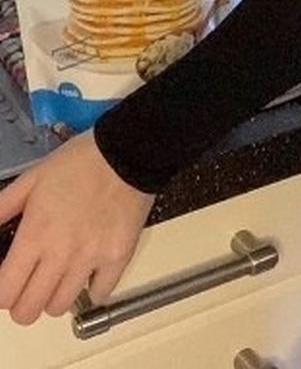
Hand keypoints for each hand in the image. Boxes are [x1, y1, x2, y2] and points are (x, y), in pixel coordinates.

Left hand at [0, 130, 154, 324]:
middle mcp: (61, 253)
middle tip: (29, 284)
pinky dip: (91, 289)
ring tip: (58, 276)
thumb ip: (2, 207)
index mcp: (36, 234)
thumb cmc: (79, 162)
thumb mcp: (32, 178)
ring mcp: (92, 259)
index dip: (1, 293)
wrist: (127, 151)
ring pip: (60, 307)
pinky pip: (99, 295)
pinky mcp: (119, 258)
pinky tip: (88, 271)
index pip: (5, 293)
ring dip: (53, 297)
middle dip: (22, 303)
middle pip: (29, 310)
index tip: (7, 282)